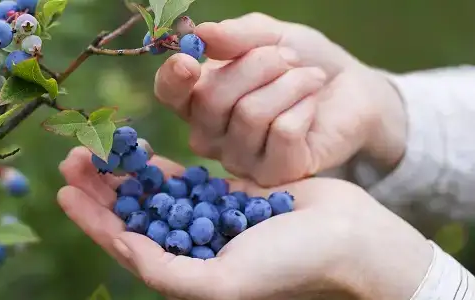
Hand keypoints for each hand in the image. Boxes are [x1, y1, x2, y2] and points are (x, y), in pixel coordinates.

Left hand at [57, 147, 431, 299]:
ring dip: (123, 172)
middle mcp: (190, 248)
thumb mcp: (222, 282)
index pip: (125, 244)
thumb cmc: (289, 268)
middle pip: (132, 214)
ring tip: (96, 148)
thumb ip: (167, 271)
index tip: (65, 191)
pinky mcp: (226, 195)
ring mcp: (207, 219)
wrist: (347, 239)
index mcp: (185, 274)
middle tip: (73, 157)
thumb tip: (123, 248)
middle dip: (100, 189)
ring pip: (152, 194)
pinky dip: (158, 165)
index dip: (92, 219)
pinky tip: (137, 150)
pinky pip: (183, 178)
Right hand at [154, 13, 406, 185]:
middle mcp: (211, 134)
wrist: (352, 90)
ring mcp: (240, 159)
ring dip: (289, 83)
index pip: (169, 94)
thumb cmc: (302, 62)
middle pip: (211, 99)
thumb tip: (200, 34)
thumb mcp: (270, 35)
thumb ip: (235, 35)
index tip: (191, 61)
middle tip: (289, 57)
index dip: (173, 78)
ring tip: (309, 78)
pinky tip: (313, 106)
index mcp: (198, 98)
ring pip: (250, 114)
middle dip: (257, 65)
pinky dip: (304, 107)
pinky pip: (282, 133)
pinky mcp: (275, 174)